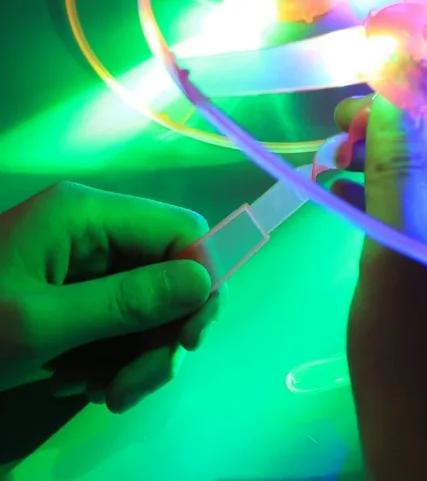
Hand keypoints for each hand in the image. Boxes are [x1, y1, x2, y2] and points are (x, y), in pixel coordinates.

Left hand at [0, 182, 219, 412]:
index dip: (200, 281)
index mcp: (88, 214)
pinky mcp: (74, 292)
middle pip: (170, 272)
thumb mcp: (40, 324)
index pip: (182, 231)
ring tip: (104, 393)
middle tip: (133, 388)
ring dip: (140, 354)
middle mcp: (95, 229)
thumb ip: (126, 302)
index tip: (188, 342)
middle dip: (164, 332)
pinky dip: (115, 356)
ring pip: (151, 303)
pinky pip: (122, 320)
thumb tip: (205, 283)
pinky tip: (83, 382)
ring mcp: (84, 261)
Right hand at [332, 95, 426, 480]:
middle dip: (403, 124)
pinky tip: (346, 186)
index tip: (379, 69)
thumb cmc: (420, 359)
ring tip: (334, 148)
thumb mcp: (399, 251)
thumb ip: (395, 166)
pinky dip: (394, 194)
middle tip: (341, 119)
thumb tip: (391, 90)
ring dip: (392, 158)